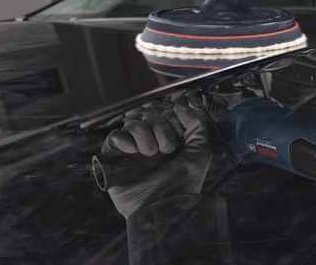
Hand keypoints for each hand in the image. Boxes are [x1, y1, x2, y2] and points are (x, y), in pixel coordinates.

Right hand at [102, 100, 211, 218]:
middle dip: (160, 127)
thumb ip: (197, 125)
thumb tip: (179, 105)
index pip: (166, 114)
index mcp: (169, 140)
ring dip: (144, 134)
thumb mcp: (201, 151)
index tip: (179, 136)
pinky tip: (132, 150)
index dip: (172, 119)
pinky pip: (114, 137)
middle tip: (166, 149)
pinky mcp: (115, 160)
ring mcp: (132, 151)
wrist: (162, 209)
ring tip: (150, 154)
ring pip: (132, 124)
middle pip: (149, 116)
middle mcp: (150, 143)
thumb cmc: (184, 184)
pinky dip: (123, 139)